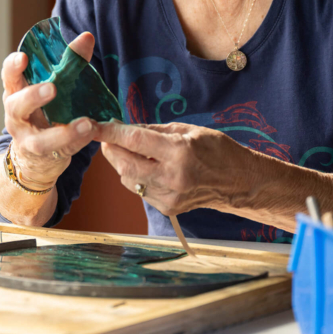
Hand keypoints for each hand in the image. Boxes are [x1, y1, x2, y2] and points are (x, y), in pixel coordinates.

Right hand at [1, 33, 97, 188]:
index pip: (8, 76)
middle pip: (16, 105)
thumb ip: (70, 62)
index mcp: (16, 92)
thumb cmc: (45, 112)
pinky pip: (60, 151)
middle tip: (52, 87)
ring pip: (39, 139)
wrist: (36, 157)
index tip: (23, 57)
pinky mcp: (43, 156)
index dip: (13, 67)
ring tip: (86, 123)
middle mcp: (16, 116)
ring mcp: (27, 139)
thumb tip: (86, 37)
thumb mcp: (54, 86)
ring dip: (64, 132)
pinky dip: (78, 142)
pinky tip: (92, 133)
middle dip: (32, 96)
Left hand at [95, 122, 250, 215]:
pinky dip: (136, 177)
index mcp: (179, 153)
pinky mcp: (167, 208)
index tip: (93, 125)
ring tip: (130, 150)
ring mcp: (169, 197)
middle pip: (124, 164)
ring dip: (122, 163)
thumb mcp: (188, 130)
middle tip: (107, 137)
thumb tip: (124, 127)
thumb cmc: (217, 150)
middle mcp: (172, 178)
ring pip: (128, 179)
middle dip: (110, 149)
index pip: (135, 141)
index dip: (110, 132)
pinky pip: (140, 190)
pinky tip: (146, 167)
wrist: (239, 183)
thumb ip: (153, 130)